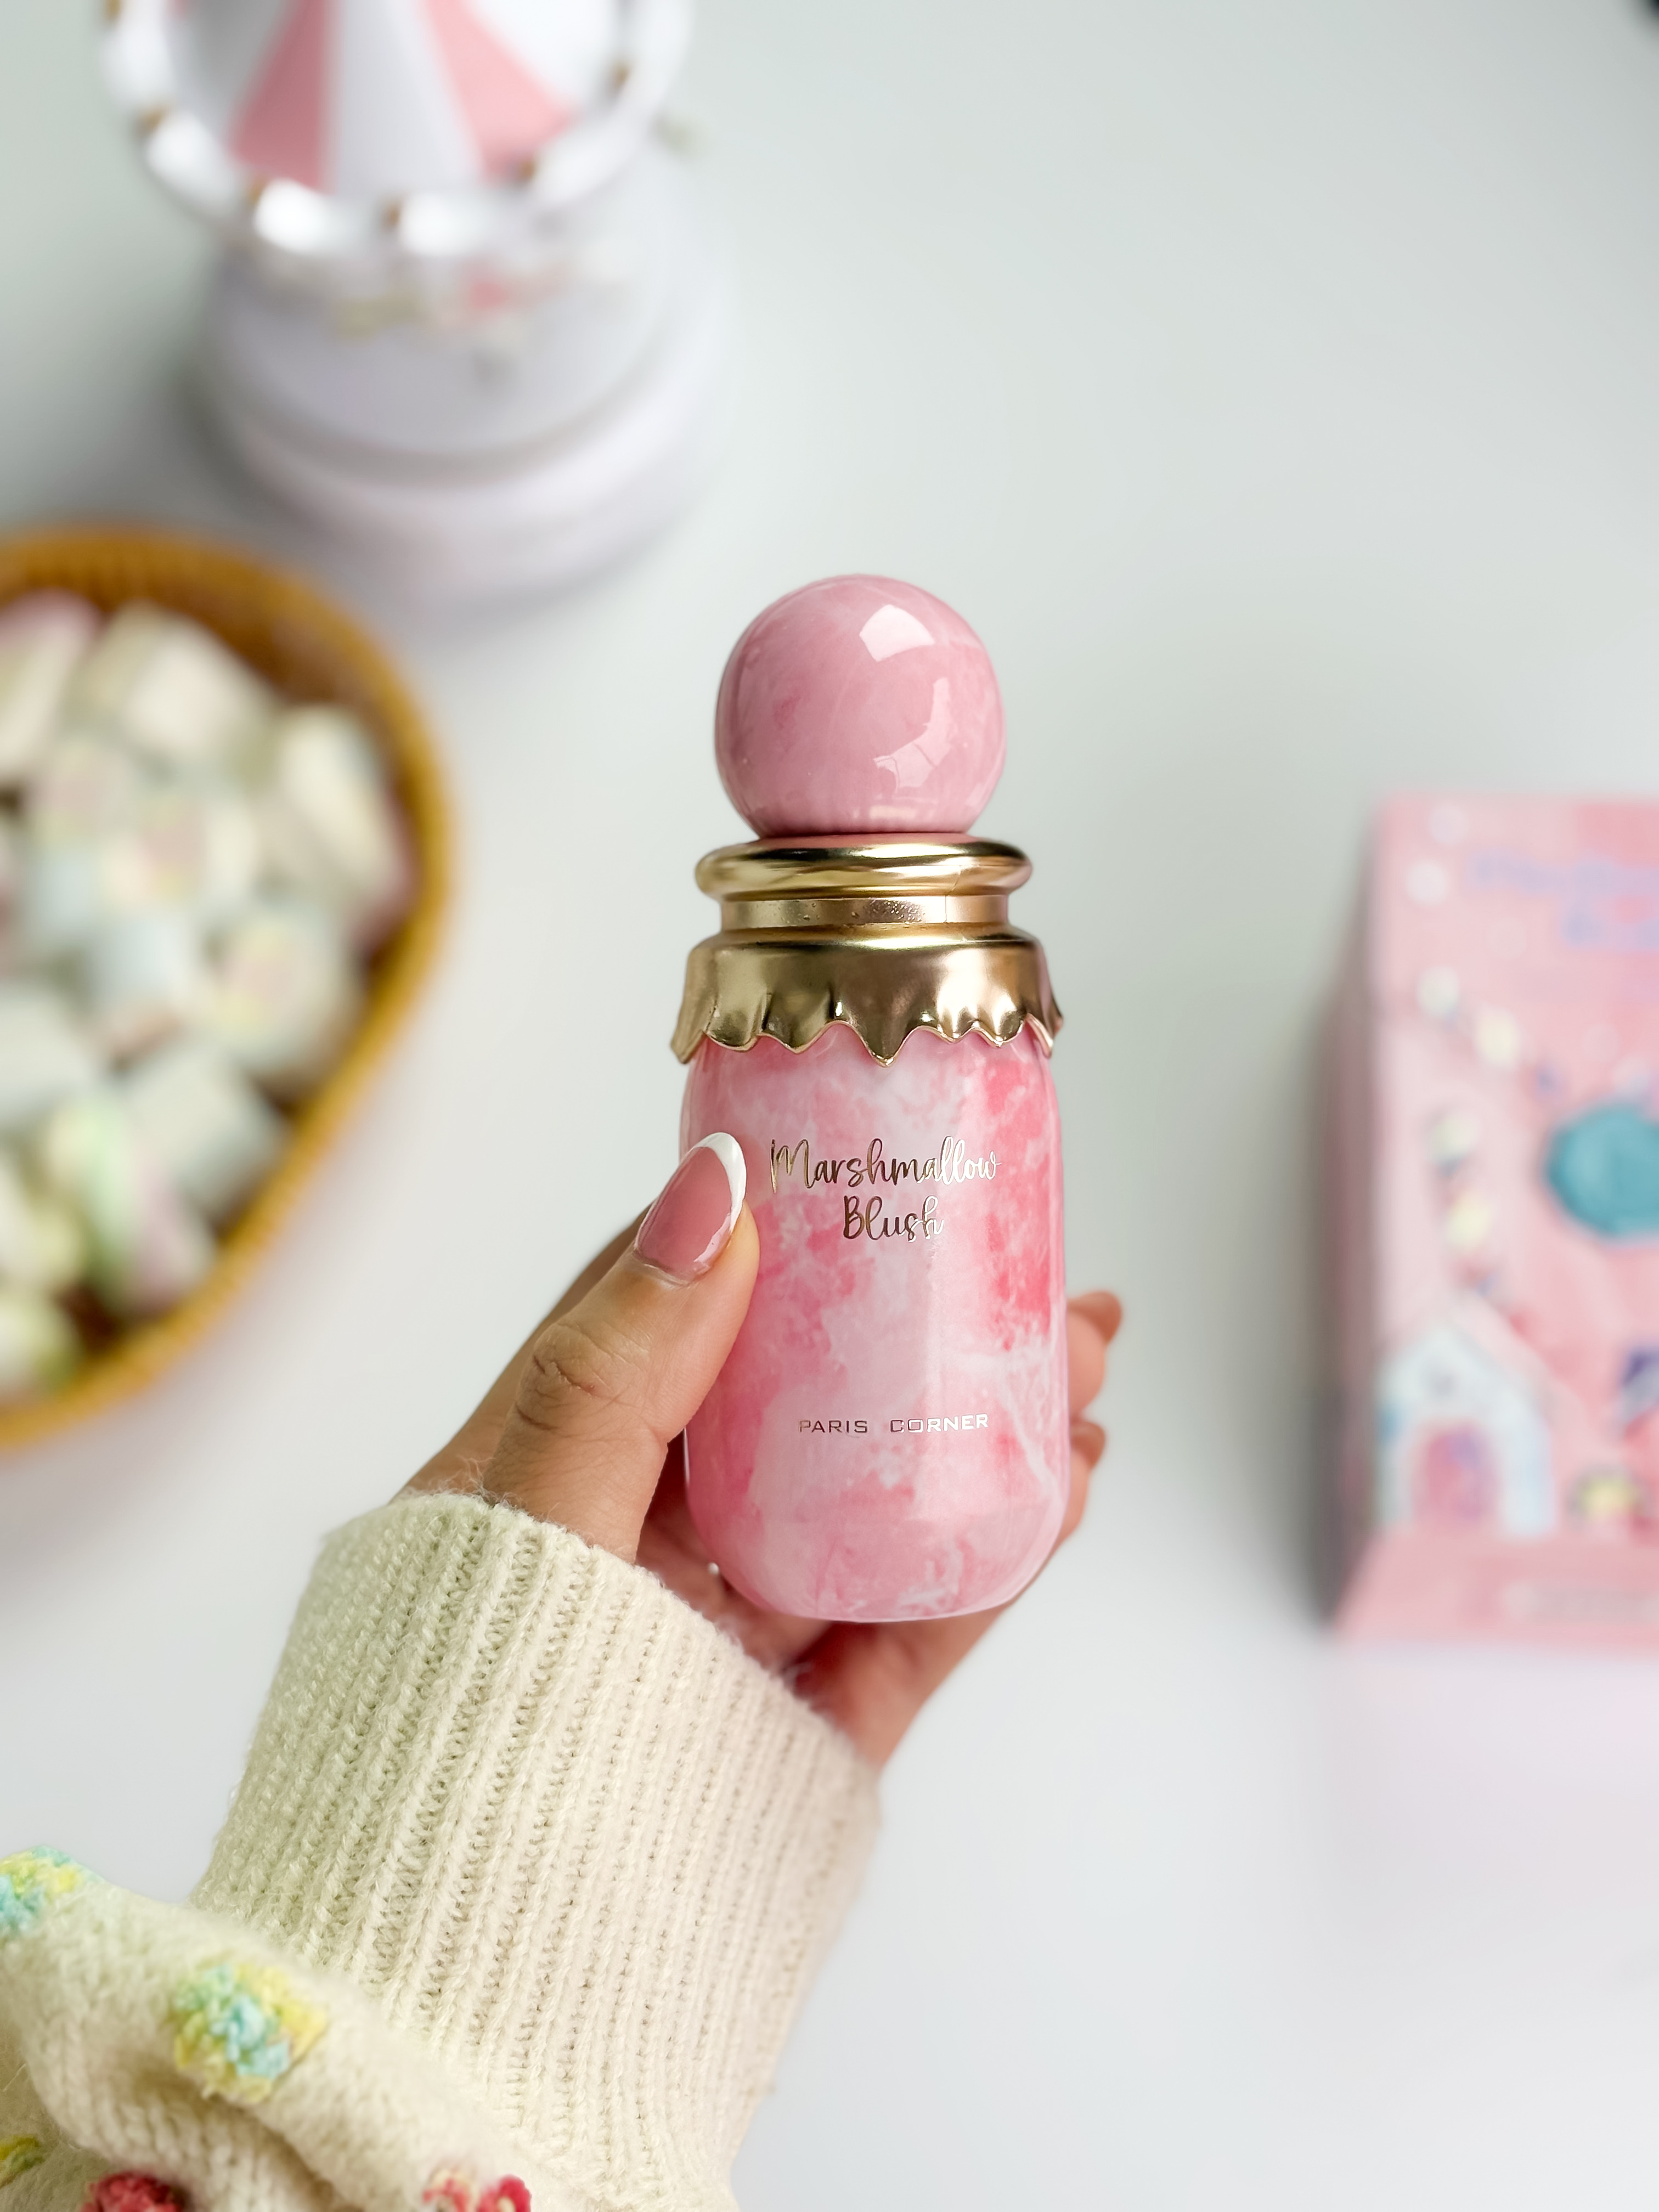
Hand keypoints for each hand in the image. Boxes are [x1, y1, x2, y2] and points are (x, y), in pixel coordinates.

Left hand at [405, 1138, 1120, 1765]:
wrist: (480, 1998)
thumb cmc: (460, 1746)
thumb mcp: (525, 1524)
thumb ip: (616, 1366)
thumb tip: (713, 1182)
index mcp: (548, 1470)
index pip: (669, 1309)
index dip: (768, 1223)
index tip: (859, 1154)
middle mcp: (643, 1545)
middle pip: (799, 1400)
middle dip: (914, 1322)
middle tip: (1025, 1261)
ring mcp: (725, 1639)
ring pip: (869, 1503)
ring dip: (980, 1426)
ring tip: (1078, 1357)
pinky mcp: (796, 1732)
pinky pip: (901, 1626)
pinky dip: (987, 1558)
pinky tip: (1057, 1489)